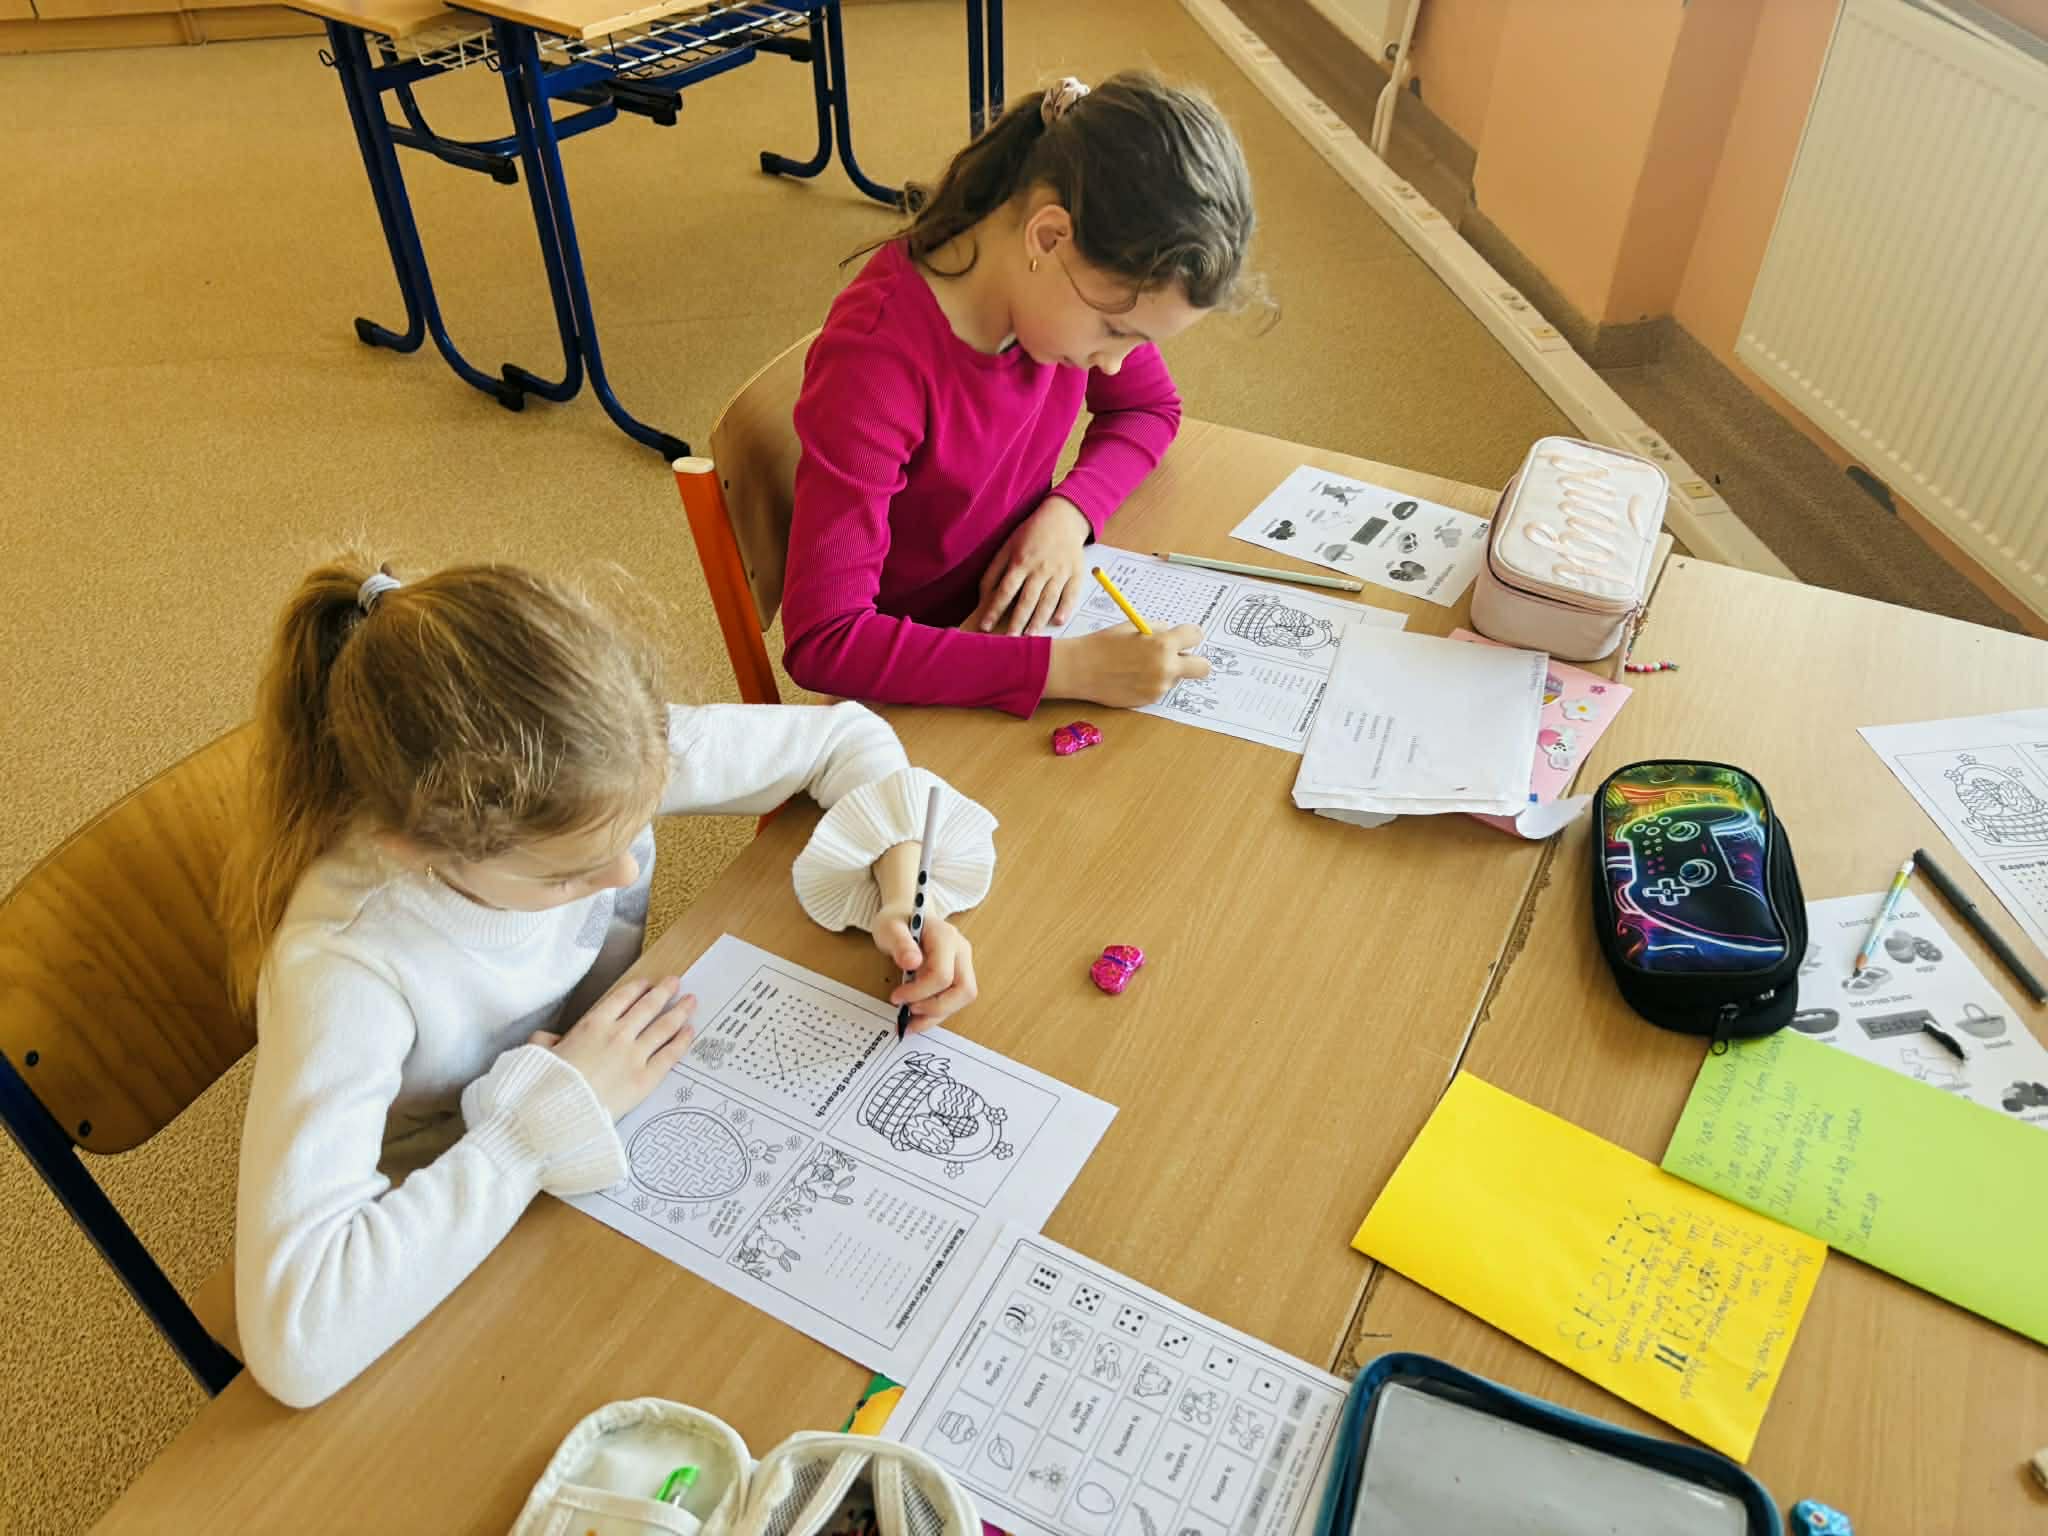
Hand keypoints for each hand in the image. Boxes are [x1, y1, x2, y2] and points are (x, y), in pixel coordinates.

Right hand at [543, 974, 696, 1118]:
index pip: (622, 998)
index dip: (637, 988)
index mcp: (593, 1024)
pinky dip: (682, 1040)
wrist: (558, 1113)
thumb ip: (546, 1041)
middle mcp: (618, 1034)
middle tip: (675, 982)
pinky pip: (670, 1054)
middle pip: (648, 1007)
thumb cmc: (547, 1085)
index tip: (647, 983)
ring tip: (691, 1002)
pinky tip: (690, 1031)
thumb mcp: (539, 1053)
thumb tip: (549, 1040)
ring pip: (664, 1027)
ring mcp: (635, 1055)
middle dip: (664, 992)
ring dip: (680, 1011)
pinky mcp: (646, 1078)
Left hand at [873, 912, 977, 1032]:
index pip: (942, 974)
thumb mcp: (889, 928)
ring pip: (961, 1000)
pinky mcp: (957, 976)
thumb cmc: (897, 922)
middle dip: (936, 1008)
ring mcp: (962, 964)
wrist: (904, 918)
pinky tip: (915, 1019)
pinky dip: (934, 1014)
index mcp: (946, 937)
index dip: (919, 992)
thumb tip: (912, 963)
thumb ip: (900, 943)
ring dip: (935, 1015)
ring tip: (909, 1022)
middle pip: (964, 990)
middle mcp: (960, 951)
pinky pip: (953, 1001)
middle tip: (909, 1011)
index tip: (896, 997)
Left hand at [966, 496, 1091, 635]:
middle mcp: (1040, 568)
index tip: (985, 625)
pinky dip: (1065, 608)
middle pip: (1027, 599)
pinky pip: (1071, 594)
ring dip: (1039, 620)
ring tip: (1031, 636)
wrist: (1063, 517)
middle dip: (1017, 621)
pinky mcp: (1076, 573)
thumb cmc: (1031, 533)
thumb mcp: (1008, 546)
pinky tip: (1057, 621)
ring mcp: (1060, 572)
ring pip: (1048, 600)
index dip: (994, 609)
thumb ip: (995, 571)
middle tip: (1010, 640)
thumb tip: (984, 596)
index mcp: (1021, 561)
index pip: (1005, 590)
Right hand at [1045, 624, 1210, 706]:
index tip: (1182, 637)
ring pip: (1177, 678)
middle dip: (1195, 661)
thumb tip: (1172, 635)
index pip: (1196, 636)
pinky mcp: (1150, 700)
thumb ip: (1158, 631)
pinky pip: (1160, 689)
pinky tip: (1132, 677)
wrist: (1081, 669)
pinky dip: (1152, 683)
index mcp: (1163, 644)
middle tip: (1179, 657)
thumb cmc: (1104, 645)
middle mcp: (1166, 667)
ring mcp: (1159, 687)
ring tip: (1139, 666)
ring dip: (1167, 672)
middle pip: (1203, 667)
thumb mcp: (1133, 628)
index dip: (1189, 635)